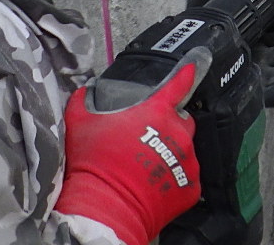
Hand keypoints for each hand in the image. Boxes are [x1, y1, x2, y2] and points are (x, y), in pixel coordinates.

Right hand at [55, 62, 201, 244]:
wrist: (105, 208)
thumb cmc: (94, 163)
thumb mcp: (80, 123)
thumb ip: (84, 99)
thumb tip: (86, 90)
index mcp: (156, 111)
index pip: (178, 85)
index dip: (186, 74)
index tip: (193, 66)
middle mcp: (178, 133)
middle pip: (181, 121)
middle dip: (168, 126)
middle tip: (146, 140)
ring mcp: (187, 161)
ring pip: (185, 150)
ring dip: (171, 154)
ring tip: (146, 167)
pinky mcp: (190, 187)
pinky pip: (186, 178)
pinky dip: (174, 181)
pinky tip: (154, 185)